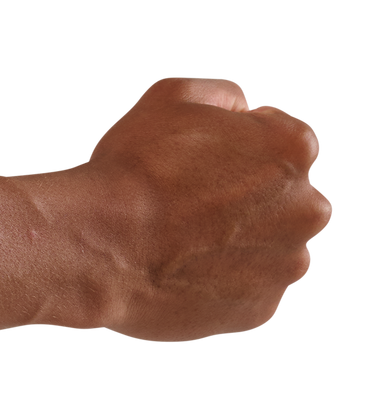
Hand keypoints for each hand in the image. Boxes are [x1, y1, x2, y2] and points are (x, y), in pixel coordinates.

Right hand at [58, 75, 334, 342]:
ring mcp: (286, 265)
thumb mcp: (170, 95)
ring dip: (235, 242)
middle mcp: (308, 209)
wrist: (99, 246)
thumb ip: (222, 94)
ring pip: (269, 248)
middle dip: (246, 197)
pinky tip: (176, 270)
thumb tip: (240, 108)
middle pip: (285, 198)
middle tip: (185, 201)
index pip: (280, 138)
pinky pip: (245, 292)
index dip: (232, 145)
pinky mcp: (259, 312)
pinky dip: (218, 283)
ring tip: (176, 240)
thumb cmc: (131, 168)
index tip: (193, 158)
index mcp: (294, 149)